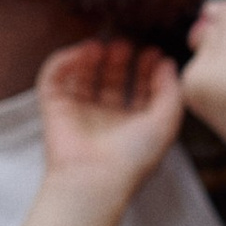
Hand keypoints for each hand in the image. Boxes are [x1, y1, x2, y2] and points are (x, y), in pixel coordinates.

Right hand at [0, 43, 183, 225]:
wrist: (94, 180)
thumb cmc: (133, 157)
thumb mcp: (166, 122)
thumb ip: (171, 90)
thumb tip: (167, 64)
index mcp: (132, 125)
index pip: (139, 90)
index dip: (146, 70)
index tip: (152, 53)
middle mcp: (106, 118)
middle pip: (111, 79)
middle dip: (119, 60)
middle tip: (125, 45)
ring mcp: (78, 112)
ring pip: (83, 75)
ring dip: (92, 57)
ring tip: (102, 46)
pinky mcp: (54, 108)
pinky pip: (54, 78)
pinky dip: (65, 61)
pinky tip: (81, 52)